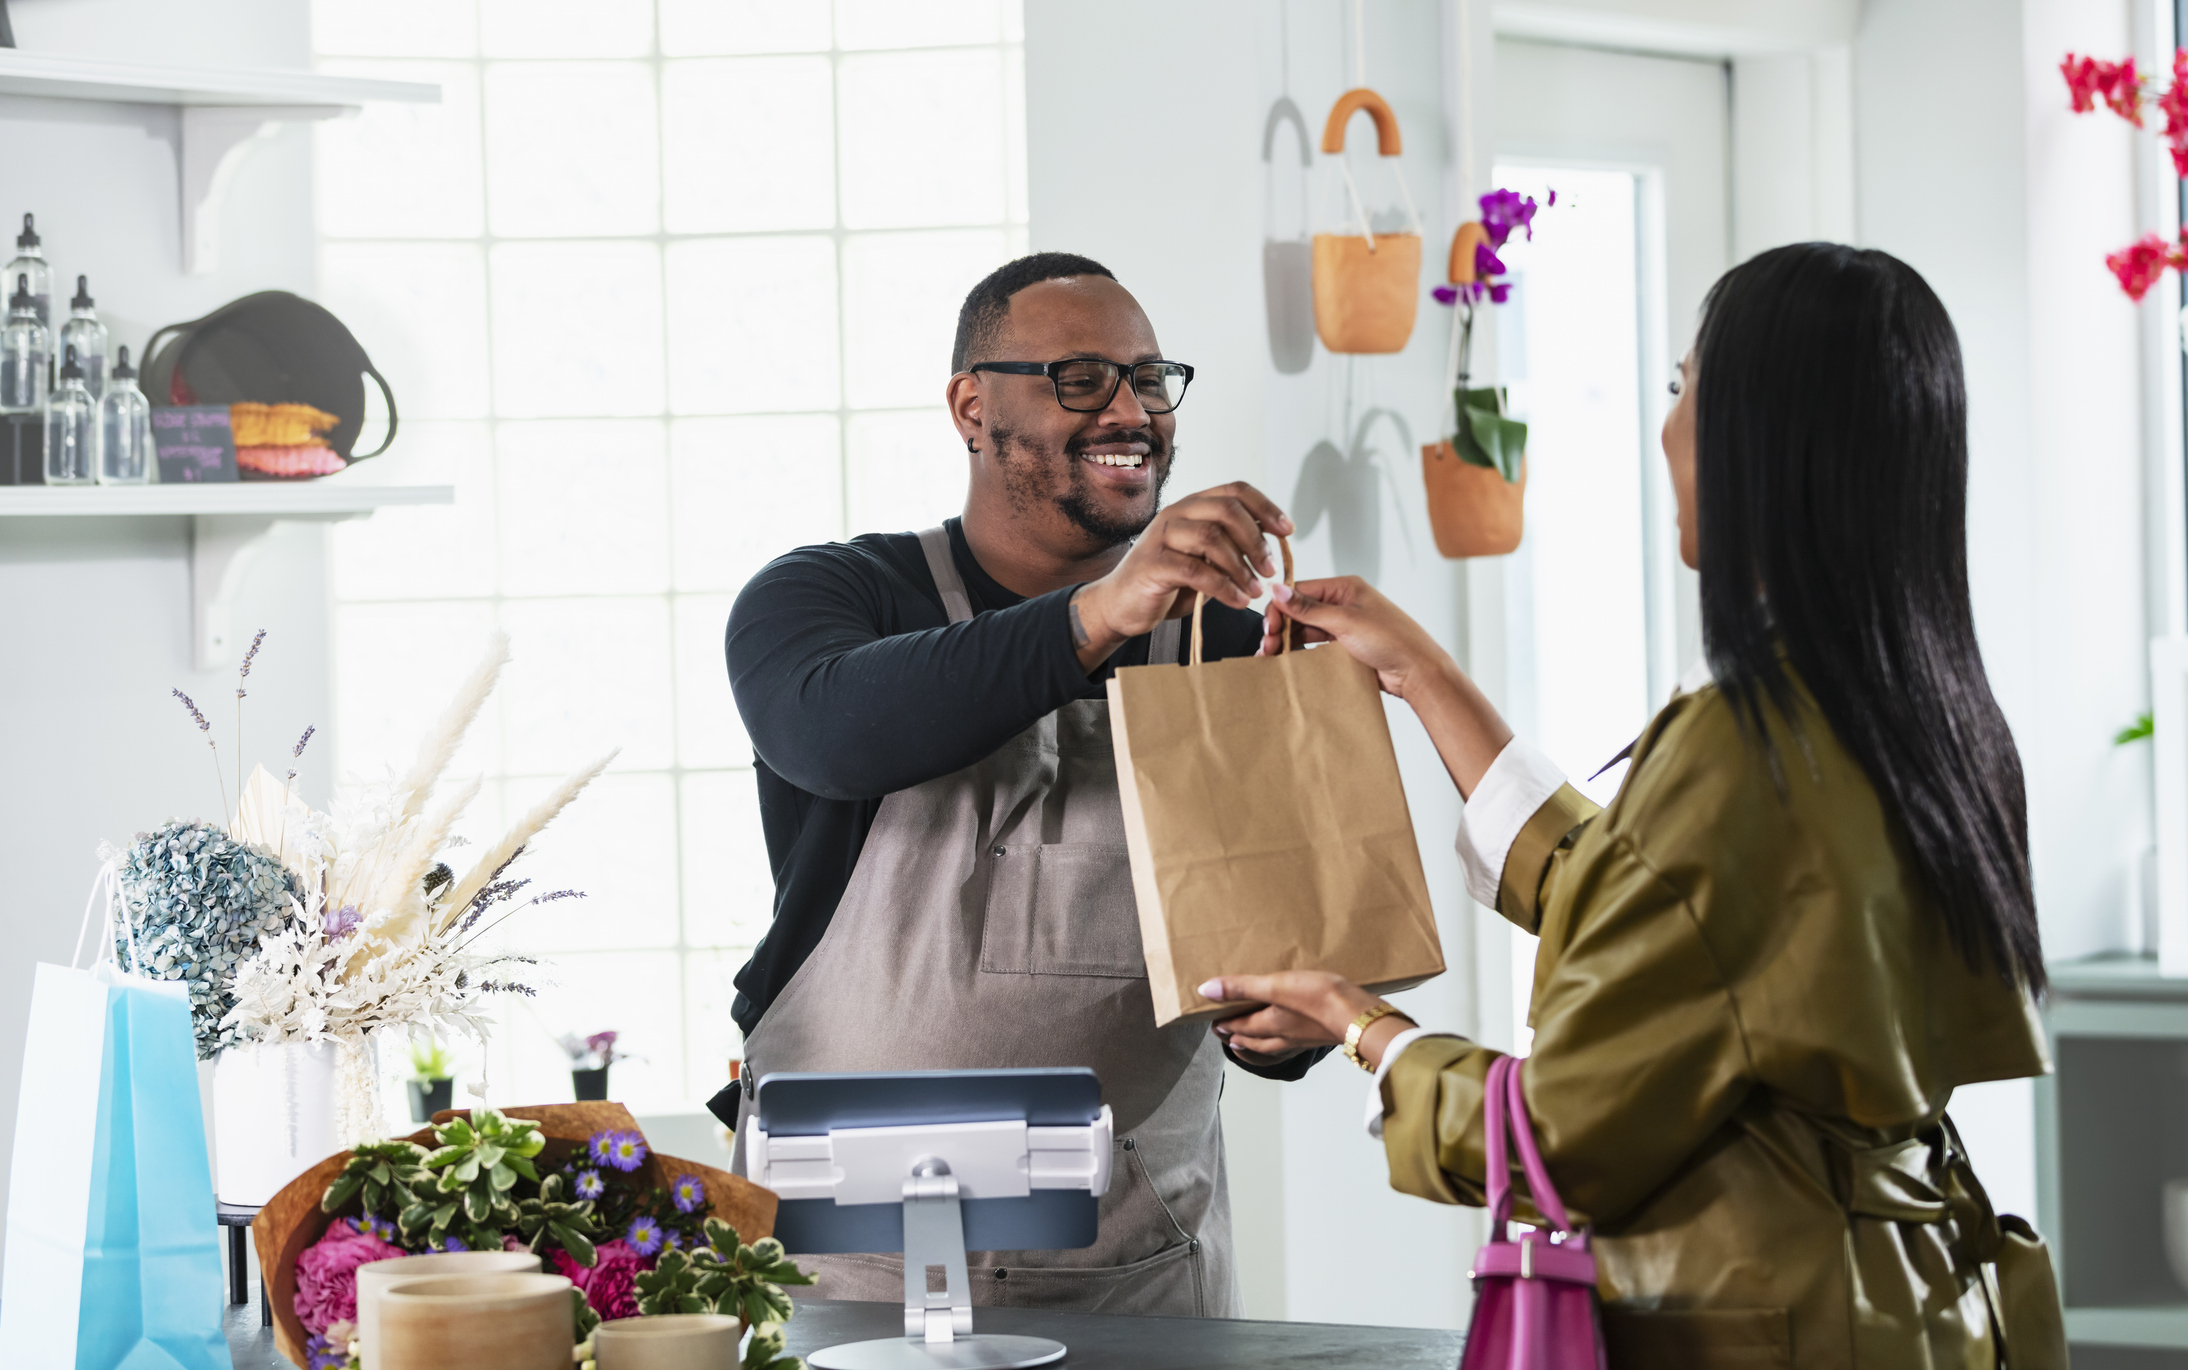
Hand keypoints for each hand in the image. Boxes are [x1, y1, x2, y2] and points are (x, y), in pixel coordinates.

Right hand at [1072, 483, 1294, 670]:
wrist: (1122, 605)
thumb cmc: (1169, 582)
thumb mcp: (1206, 558)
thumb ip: (1231, 545)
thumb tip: (1271, 536)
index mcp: (1193, 506)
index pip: (1235, 490)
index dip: (1266, 507)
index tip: (1287, 531)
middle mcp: (1177, 513)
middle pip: (1227, 510)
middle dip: (1256, 540)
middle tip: (1271, 568)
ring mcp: (1162, 536)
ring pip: (1212, 538)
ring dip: (1242, 567)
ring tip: (1256, 590)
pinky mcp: (1153, 564)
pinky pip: (1196, 570)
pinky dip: (1224, 588)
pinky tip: (1238, 601)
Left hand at [1198, 971, 1415, 1066]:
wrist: (1358, 1015)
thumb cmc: (1318, 999)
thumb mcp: (1275, 985)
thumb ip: (1242, 987)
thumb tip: (1206, 990)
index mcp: (1269, 1025)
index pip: (1239, 1027)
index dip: (1224, 1025)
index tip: (1213, 1024)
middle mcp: (1283, 1036)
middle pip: (1253, 1041)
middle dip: (1237, 1037)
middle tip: (1226, 1035)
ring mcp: (1302, 1039)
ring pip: (1272, 1046)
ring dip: (1256, 1044)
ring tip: (1248, 1042)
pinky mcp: (1319, 1036)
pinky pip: (1292, 1044)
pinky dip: (1281, 1043)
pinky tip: (1289, 1038)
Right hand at [1257, 576, 1453, 700]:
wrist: (1417, 671)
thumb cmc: (1392, 639)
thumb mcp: (1346, 621)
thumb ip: (1309, 608)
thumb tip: (1277, 590)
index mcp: (1345, 588)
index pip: (1300, 591)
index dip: (1280, 608)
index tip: (1268, 627)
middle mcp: (1343, 603)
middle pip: (1300, 611)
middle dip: (1280, 627)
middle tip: (1267, 647)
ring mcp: (1344, 625)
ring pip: (1305, 630)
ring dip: (1287, 641)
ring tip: (1271, 656)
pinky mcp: (1345, 646)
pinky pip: (1315, 645)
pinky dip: (1300, 651)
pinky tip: (1288, 659)